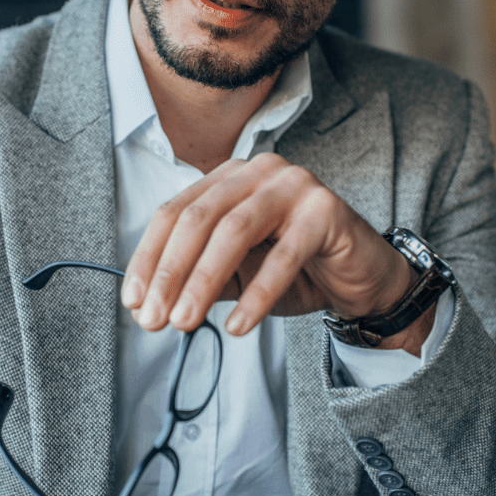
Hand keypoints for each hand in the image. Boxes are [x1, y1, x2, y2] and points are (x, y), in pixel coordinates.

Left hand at [121, 153, 430, 352]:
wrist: (363, 278)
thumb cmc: (297, 270)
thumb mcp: (236, 274)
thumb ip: (197, 277)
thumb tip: (149, 301)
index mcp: (229, 178)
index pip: (174, 212)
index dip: (149, 258)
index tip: (133, 302)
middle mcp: (258, 170)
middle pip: (198, 218)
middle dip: (170, 273)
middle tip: (154, 320)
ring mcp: (293, 184)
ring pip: (234, 231)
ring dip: (202, 281)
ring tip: (184, 323)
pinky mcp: (326, 209)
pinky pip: (283, 255)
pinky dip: (256, 294)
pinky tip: (237, 325)